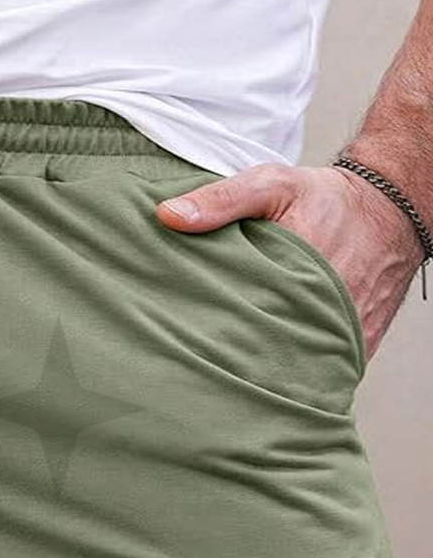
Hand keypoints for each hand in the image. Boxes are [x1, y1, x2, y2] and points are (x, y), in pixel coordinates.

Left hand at [155, 163, 424, 360]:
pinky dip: (295, 370)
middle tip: (198, 354)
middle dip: (233, 352)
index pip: (241, 317)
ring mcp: (344, 333)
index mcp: (298, 272)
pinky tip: (266, 367)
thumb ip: (221, 200)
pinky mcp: (357, 347)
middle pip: (265, 349)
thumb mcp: (271, 185)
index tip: (185, 329)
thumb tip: (168, 217)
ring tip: (229, 366)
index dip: (210, 327)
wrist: (390, 212)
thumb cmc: (325, 199)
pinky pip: (322, 372)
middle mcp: (326, 309)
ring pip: (293, 367)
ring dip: (264, 366)